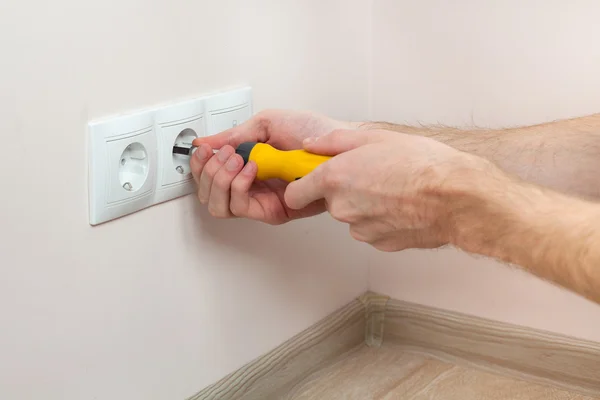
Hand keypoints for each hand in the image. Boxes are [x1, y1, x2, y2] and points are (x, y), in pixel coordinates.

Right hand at [190, 109, 354, 223]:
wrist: (337, 143)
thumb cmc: (309, 132)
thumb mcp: (266, 124)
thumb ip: (234, 136)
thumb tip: (204, 142)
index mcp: (245, 165)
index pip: (207, 177)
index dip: (198, 166)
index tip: (203, 150)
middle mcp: (249, 186)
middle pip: (208, 195)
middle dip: (207, 173)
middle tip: (223, 154)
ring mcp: (260, 201)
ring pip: (220, 206)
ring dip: (220, 180)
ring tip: (236, 160)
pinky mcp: (273, 212)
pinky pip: (242, 208)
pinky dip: (239, 186)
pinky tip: (251, 169)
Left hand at [284, 129, 492, 250]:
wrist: (457, 197)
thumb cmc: (422, 164)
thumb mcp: (375, 137)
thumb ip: (334, 142)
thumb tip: (311, 146)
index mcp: (335, 179)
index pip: (295, 193)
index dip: (302, 186)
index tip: (312, 179)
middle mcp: (342, 207)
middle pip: (329, 202)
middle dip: (344, 190)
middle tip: (373, 174)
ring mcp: (361, 229)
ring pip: (353, 216)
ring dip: (365, 205)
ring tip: (395, 189)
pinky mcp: (380, 243)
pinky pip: (372, 229)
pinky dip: (382, 220)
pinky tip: (403, 206)